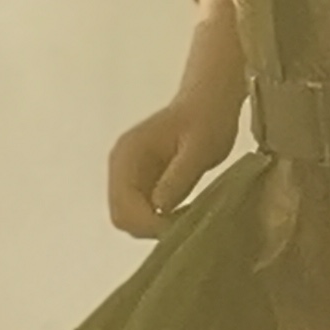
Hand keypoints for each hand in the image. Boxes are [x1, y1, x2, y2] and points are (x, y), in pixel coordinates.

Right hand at [107, 97, 241, 236]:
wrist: (209, 102)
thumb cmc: (208, 119)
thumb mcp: (200, 149)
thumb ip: (178, 177)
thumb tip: (159, 209)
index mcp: (128, 155)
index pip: (124, 207)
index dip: (151, 225)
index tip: (182, 227)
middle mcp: (120, 166)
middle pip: (122, 216)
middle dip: (151, 228)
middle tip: (186, 226)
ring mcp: (128, 175)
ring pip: (130, 218)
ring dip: (155, 226)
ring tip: (187, 219)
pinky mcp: (140, 181)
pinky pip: (141, 211)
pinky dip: (159, 220)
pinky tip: (183, 213)